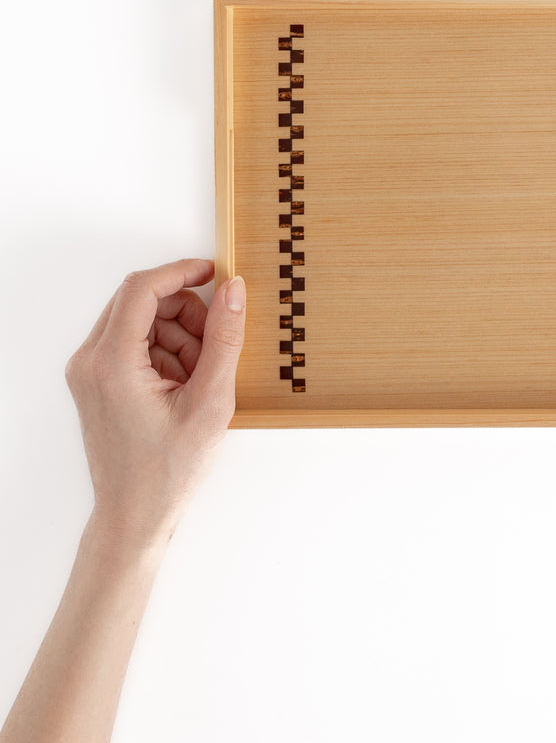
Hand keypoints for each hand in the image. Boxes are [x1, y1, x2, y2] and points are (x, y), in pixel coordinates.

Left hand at [64, 259, 245, 550]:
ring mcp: (90, 371)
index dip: (182, 272)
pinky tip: (184, 385)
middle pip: (142, 301)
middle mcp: (90, 361)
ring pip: (142, 320)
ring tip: (199, 378)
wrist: (135, 515)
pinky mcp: (97, 380)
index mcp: (111, 363)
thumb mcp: (211, 401)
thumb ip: (225, 338)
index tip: (215, 272)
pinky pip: (136, 342)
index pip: (142, 289)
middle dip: (186, 312)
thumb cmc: (168, 470)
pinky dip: (166, 351)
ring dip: (179, 335)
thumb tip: (235, 290)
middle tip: (214, 346)